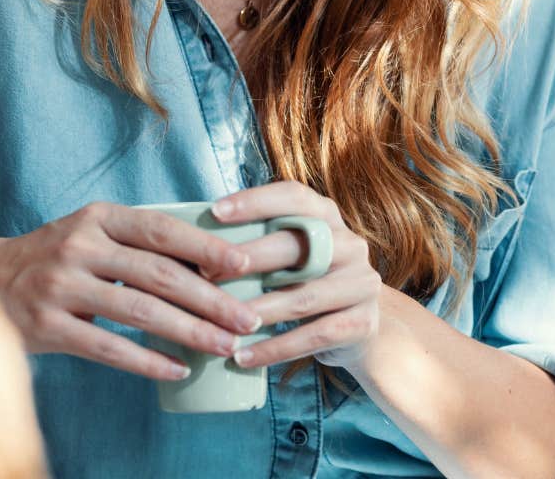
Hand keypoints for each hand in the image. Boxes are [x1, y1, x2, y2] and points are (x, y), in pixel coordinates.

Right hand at [0, 203, 264, 380]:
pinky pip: (109, 347)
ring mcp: (61, 285)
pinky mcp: (48, 325)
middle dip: (210, 298)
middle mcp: (78, 245)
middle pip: (158, 273)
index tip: (244, 266)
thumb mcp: (89, 235)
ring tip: (224, 346)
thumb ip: (136, 245)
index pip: (161, 230)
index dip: (205, 247)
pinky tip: (178, 369)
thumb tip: (210, 264)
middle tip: (247, 319)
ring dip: (190, 331)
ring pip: (139, 310)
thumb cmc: (52, 259)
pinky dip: (148, 360)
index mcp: (96, 218)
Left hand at [212, 181, 382, 370]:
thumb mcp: (291, 255)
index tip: (214, 212)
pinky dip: (274, 349)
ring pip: (302, 297)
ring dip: (257, 312)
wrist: (358, 327)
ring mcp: (361, 283)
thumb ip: (259, 241)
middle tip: (204, 275)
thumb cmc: (305, 282)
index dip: (255, 201)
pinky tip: (243, 357)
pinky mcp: (362, 323)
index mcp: (327, 217)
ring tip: (219, 325)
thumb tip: (191, 242)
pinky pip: (313, 336)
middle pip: (296, 246)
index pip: (293, 196)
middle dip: (247, 259)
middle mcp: (350, 244)